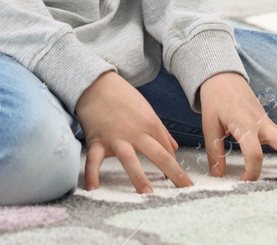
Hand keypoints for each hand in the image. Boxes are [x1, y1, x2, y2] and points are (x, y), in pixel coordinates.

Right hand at [73, 70, 192, 194]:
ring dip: (138, 176)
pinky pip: (94, 160)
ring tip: (147, 193)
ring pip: (129, 159)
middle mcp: (135, 132)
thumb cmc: (122, 95)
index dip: (176, 167)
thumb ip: (161, 130)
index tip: (183, 182)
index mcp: (150, 123)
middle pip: (158, 155)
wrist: (95, 82)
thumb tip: (174, 148)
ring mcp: (115, 137)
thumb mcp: (146, 109)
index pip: (167, 150)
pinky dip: (92, 174)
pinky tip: (93, 189)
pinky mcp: (97, 140)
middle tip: (184, 190)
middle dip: (173, 173)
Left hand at [198, 72, 276, 182]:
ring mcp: (269, 123)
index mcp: (244, 124)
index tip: (244, 182)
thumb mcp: (209, 124)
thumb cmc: (215, 99)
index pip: (254, 152)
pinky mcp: (271, 124)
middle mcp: (261, 123)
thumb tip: (217, 174)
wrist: (223, 77)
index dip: (251, 171)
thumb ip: (215, 151)